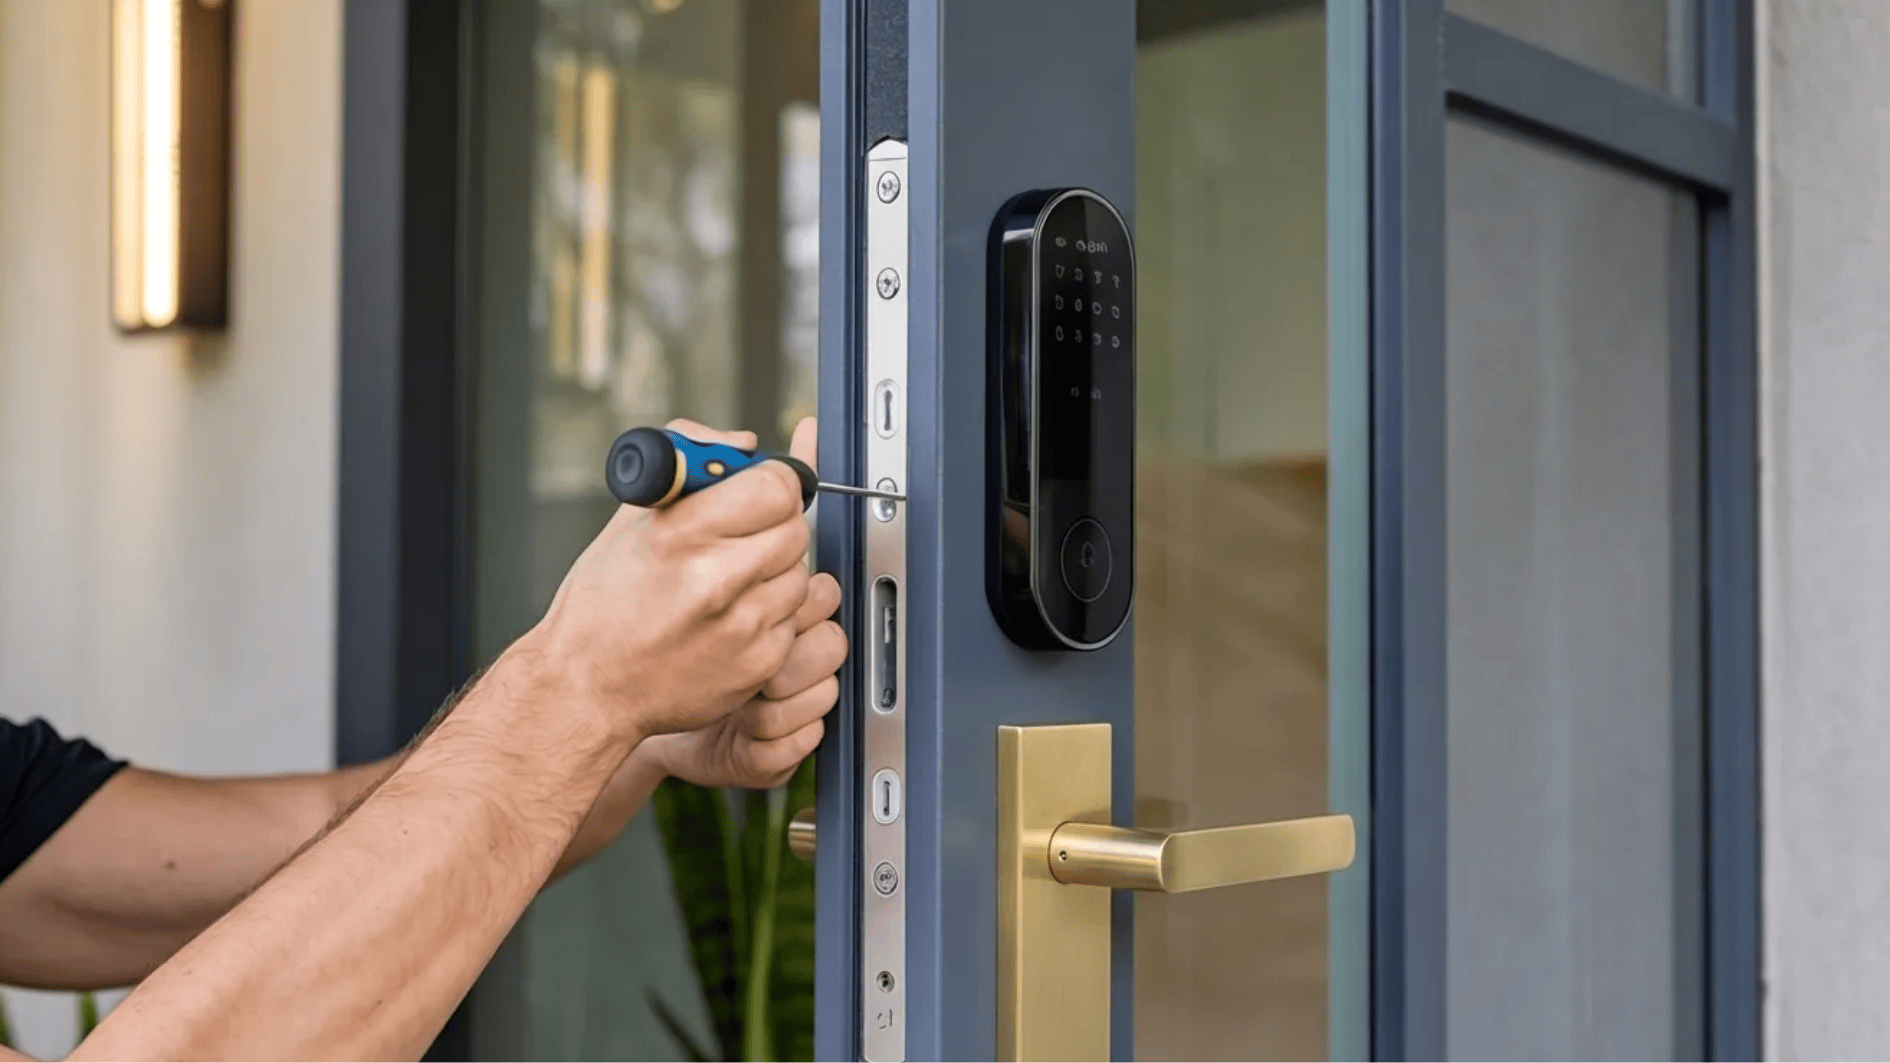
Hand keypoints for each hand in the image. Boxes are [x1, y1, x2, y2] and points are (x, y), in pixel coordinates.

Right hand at [526, 416, 812, 747]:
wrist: (587, 687)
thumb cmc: (602, 606)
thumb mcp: (632, 519)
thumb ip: (692, 465)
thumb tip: (745, 445)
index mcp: (683, 534)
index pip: (777, 486)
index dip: (773, 482)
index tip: (761, 488)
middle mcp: (718, 580)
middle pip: (795, 528)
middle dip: (774, 523)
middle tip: (743, 534)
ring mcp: (744, 626)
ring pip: (800, 575)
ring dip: (774, 572)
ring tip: (728, 582)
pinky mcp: (760, 663)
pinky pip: (794, 621)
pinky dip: (770, 615)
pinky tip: (729, 619)